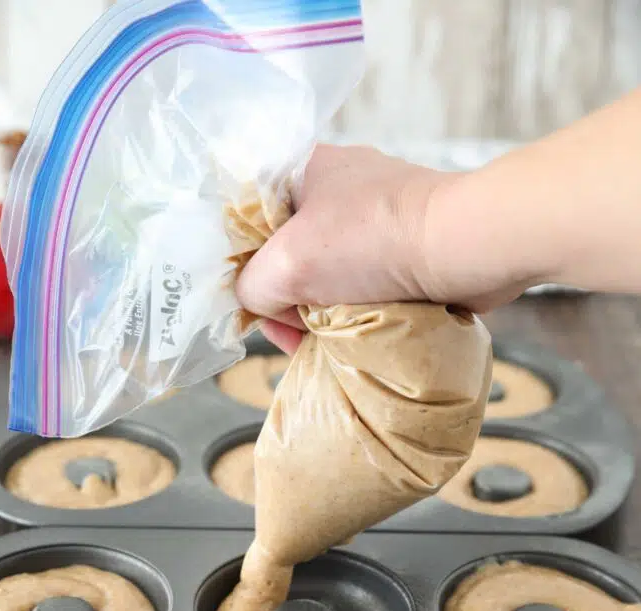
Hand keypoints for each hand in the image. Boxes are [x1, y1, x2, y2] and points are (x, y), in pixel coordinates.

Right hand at [236, 144, 529, 353]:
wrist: (463, 247)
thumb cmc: (372, 242)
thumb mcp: (286, 266)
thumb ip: (251, 286)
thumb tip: (259, 303)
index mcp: (302, 171)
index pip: (252, 225)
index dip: (250, 273)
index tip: (266, 310)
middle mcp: (339, 186)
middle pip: (290, 255)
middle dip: (291, 302)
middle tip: (302, 335)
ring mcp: (377, 215)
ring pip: (329, 275)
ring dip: (326, 311)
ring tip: (338, 334)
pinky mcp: (408, 243)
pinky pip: (367, 283)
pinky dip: (362, 309)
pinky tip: (366, 327)